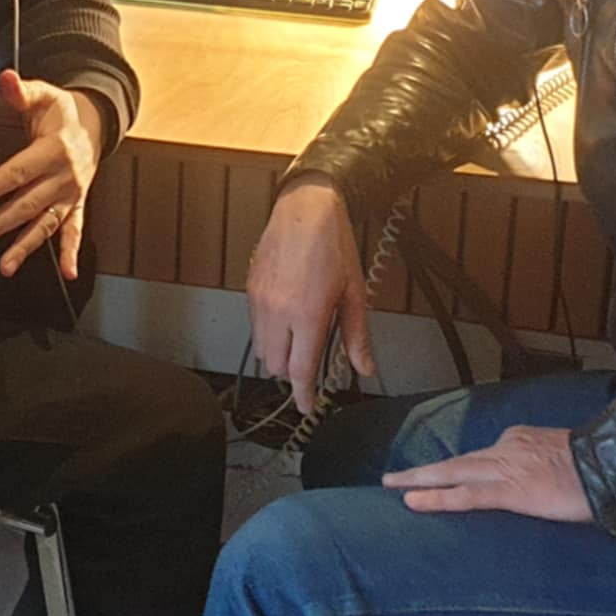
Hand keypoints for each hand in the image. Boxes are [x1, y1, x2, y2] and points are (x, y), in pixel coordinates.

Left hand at [0, 70, 102, 277]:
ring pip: (47, 223)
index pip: (19, 171)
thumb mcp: (43, 95)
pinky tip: (69, 272)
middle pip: (28, 203)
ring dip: (26, 246)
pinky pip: (75, 230)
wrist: (94, 124)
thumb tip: (5, 78)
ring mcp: (72, 193)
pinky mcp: (77, 204)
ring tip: (5, 265)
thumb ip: (21, 90)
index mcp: (54, 149)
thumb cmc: (62, 112)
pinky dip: (73, 252)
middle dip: (0, 224)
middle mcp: (65, 175)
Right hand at [246, 177, 375, 415]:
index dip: (303, 396)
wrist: (306, 209)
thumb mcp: (354, 293)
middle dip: (292, 373)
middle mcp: (278, 312)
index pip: (300, 371)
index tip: (308, 406)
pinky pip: (254, 327)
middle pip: (276, 367)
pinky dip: (268, 334)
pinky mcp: (250, 290)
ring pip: (261, 350)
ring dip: (278, 355)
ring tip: (297, 340)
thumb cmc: (334, 246)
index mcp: (307, 316)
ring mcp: (260, 301)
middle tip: (310, 364)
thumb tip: (365, 368)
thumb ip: (356, 336)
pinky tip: (286, 319)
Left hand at [382, 425, 596, 522]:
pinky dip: (438, 498)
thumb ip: (546, 464)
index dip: (460, 471)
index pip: (483, 456)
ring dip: (419, 481)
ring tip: (391, 488)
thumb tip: (542, 478)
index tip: (444, 478)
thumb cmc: (599, 467)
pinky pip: (465, 495)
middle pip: (456, 461)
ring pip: (451, 474)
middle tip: (392, 479)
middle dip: (423, 471)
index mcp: (520, 440)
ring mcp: (505, 468)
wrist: (614, 465)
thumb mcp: (566, 458)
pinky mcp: (509, 490)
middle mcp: (506, 448)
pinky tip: (413, 503)